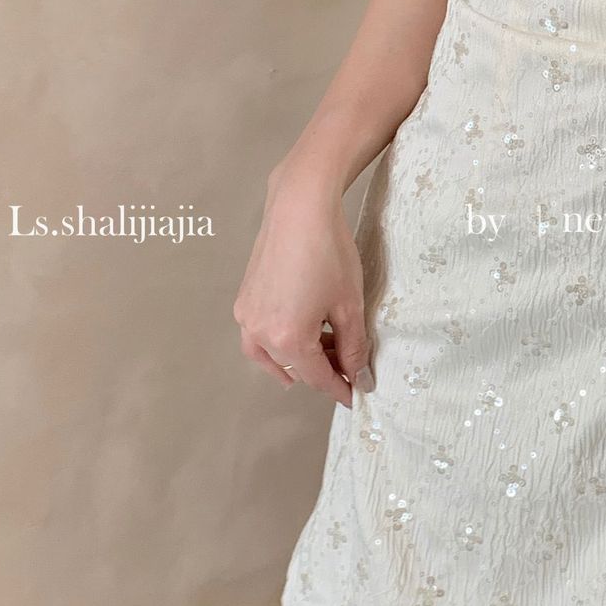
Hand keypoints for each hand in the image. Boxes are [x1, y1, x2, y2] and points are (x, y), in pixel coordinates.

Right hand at [234, 164, 371, 408]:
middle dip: (323, 370)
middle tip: (349, 366)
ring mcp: (247, 316)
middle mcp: (259, 333)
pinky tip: (297, 334)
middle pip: (295, 368)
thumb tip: (360, 378)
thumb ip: (354, 348)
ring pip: (271, 355)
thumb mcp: (349, 306)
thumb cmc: (329, 253)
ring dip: (299, 359)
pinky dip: (278, 343)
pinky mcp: (244, 299)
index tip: (356, 396)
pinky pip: (258, 336)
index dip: (340, 389)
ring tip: (325, 351)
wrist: (299, 208)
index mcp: (288, 339)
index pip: (318, 378)